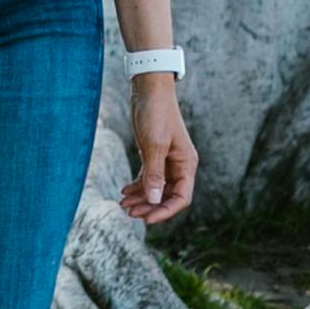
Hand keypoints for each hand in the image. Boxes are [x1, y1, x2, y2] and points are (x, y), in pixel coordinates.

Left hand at [121, 78, 197, 225]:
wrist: (149, 89)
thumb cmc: (156, 114)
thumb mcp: (154, 145)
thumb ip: (154, 174)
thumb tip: (153, 200)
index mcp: (187, 164)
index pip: (181, 198)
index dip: (165, 211)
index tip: (146, 219)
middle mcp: (179, 165)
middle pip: (167, 196)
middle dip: (149, 207)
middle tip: (129, 213)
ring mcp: (166, 160)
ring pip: (155, 189)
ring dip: (141, 199)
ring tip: (122, 205)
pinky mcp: (154, 155)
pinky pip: (147, 178)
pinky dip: (137, 186)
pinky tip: (124, 191)